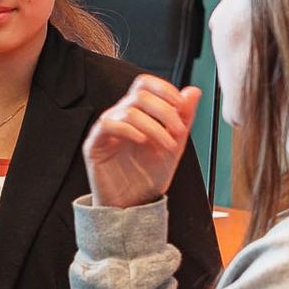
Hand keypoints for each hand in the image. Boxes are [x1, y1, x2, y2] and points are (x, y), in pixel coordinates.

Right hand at [83, 75, 200, 207]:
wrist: (134, 205)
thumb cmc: (149, 176)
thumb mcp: (175, 144)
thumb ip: (183, 118)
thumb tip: (193, 91)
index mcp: (138, 112)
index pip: (145, 84)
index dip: (164, 89)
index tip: (182, 106)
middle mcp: (120, 116)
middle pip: (139, 93)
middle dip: (165, 110)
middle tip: (179, 131)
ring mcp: (107, 128)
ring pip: (128, 110)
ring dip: (154, 126)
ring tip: (168, 145)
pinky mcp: (95, 143)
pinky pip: (108, 125)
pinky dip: (130, 130)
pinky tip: (143, 142)